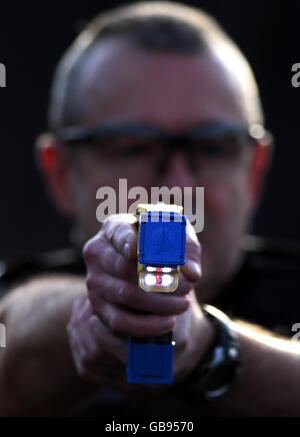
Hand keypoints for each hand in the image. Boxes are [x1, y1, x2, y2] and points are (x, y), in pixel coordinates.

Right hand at [67, 213, 207, 389]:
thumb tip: (192, 273)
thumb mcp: (178, 241)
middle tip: (186, 287)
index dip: (127, 241)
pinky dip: (146, 325)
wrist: (149, 273)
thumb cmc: (164, 248)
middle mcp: (98, 252)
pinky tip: (167, 323)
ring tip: (182, 305)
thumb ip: (188, 251)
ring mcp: (95, 281)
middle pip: (125, 268)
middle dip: (159, 280)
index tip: (137, 251)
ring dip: (158, 304)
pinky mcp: (98, 307)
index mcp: (115, 228)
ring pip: (125, 296)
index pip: (119, 232)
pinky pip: (120, 322)